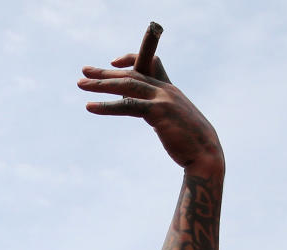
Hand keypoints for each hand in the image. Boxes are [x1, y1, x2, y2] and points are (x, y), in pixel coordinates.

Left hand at [78, 53, 223, 177]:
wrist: (206, 154)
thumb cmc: (190, 142)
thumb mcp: (175, 121)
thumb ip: (162, 113)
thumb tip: (154, 117)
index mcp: (170, 90)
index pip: (150, 63)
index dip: (131, 59)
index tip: (112, 62)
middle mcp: (166, 89)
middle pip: (131, 74)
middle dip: (106, 72)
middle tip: (84, 71)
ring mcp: (163, 99)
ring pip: (127, 86)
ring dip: (101, 84)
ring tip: (80, 85)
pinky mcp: (158, 112)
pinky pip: (127, 106)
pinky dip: (106, 106)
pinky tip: (90, 107)